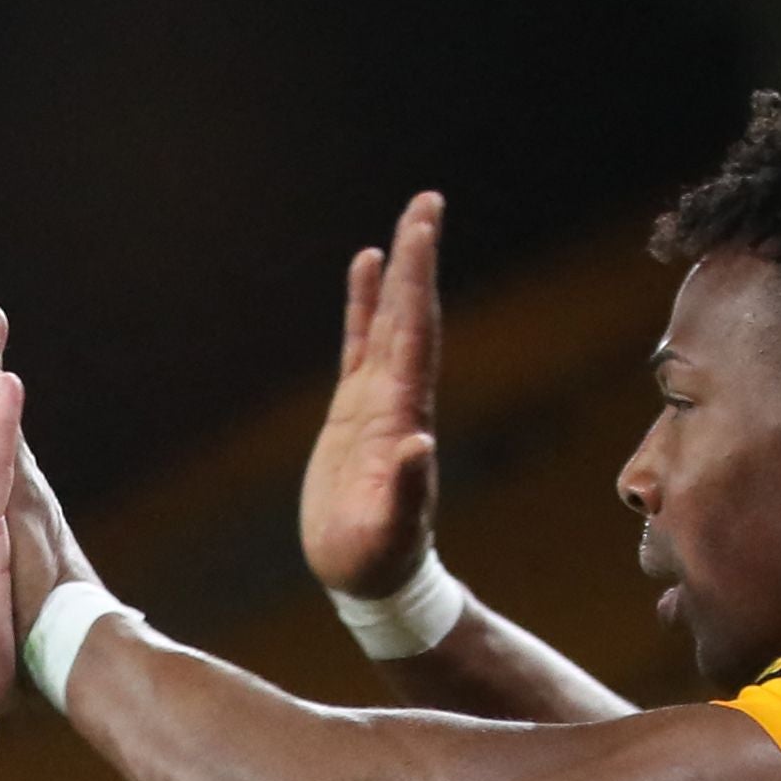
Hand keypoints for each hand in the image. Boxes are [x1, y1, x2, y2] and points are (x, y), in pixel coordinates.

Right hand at [300, 192, 444, 599]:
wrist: (370, 577)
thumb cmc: (377, 560)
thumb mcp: (390, 532)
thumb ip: (409, 491)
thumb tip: (422, 446)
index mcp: (404, 416)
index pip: (413, 335)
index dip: (417, 282)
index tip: (422, 230)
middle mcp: (398, 399)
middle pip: (409, 316)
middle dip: (417, 259)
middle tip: (426, 203)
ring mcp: (378, 402)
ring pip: (389, 322)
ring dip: (399, 273)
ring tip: (405, 224)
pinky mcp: (354, 412)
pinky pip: (360, 344)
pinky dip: (365, 304)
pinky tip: (367, 267)